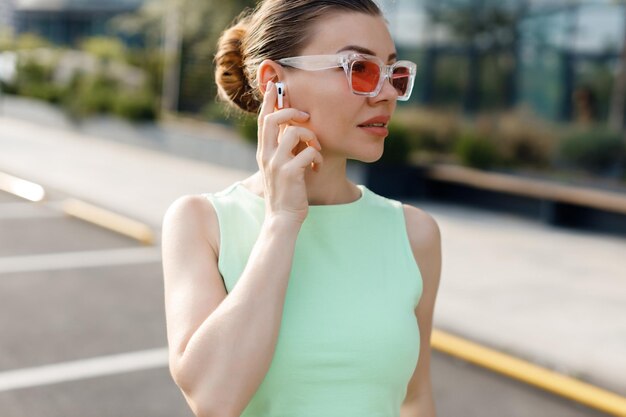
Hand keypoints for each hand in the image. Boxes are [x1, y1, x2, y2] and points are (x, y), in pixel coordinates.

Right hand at [256, 81, 323, 224]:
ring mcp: (277, 164)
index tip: (274, 84)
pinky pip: (309, 152)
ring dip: (312, 138)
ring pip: (296, 133)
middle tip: (306, 117)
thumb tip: (295, 130)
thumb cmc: (286, 192)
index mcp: (264, 152)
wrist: (283, 218)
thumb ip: (283, 149)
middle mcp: (266, 155)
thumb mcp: (280, 167)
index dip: (269, 101)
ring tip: (317, 150)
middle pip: (274, 119)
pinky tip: (317, 168)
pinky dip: (318, 158)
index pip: (263, 119)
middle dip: (292, 112)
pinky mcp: (290, 173)